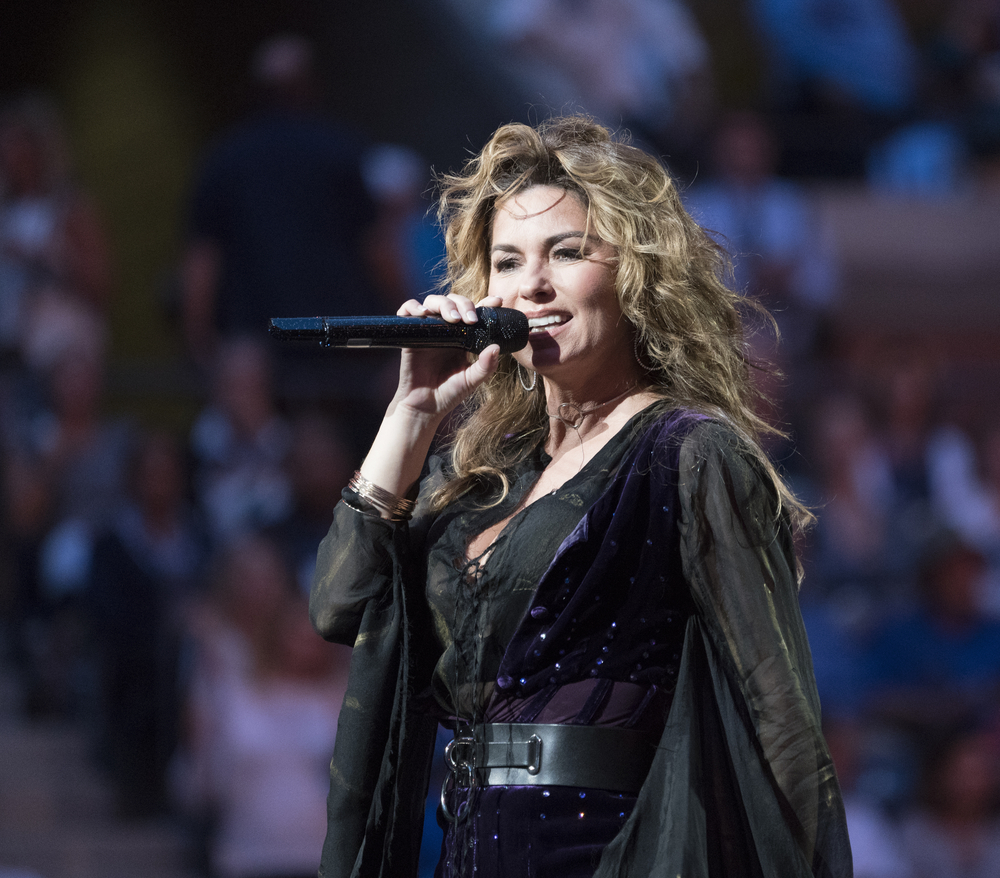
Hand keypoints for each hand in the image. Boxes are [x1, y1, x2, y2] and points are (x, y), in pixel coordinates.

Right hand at [388, 293, 503, 422]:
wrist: (424, 407)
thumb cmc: (449, 394)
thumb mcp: (472, 380)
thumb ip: (486, 365)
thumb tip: (496, 347)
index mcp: (463, 337)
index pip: (474, 312)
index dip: (485, 304)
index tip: (496, 301)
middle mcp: (446, 330)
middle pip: (453, 301)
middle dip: (463, 304)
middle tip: (471, 319)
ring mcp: (428, 330)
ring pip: (433, 302)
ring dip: (444, 304)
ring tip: (453, 318)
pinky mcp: (411, 334)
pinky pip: (407, 311)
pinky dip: (412, 307)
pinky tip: (422, 314)